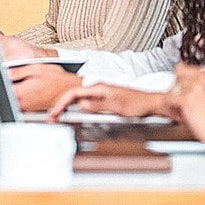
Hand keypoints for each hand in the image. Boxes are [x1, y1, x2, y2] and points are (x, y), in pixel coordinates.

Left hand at [8, 64, 79, 112]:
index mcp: (22, 92)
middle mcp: (24, 103)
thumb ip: (19, 71)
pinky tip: (29, 90)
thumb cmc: (58, 80)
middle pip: (6, 96)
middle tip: (11, 79)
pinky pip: (21, 105)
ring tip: (23, 84)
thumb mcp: (37, 68)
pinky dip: (21, 98)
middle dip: (5, 87)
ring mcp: (28, 108)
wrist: (72, 90)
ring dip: (13, 93)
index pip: (2, 88)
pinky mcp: (33, 111)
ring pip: (12, 101)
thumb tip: (6, 73)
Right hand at [47, 83, 163, 120]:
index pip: (73, 93)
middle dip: (60, 106)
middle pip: (72, 95)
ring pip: (78, 99)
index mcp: (99, 87)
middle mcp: (98, 88)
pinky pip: (85, 102)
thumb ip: (97, 105)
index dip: (61, 103)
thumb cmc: (139, 103)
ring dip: (67, 107)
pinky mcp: (103, 98)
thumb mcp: (117, 107)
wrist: (151, 103)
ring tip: (59, 116)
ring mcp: (100, 93)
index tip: (55, 113)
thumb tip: (81, 104)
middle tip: (52, 117)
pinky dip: (76, 108)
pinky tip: (73, 113)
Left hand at [163, 64, 204, 147]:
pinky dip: (171, 110)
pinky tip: (182, 116)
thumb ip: (199, 86)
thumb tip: (184, 85)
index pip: (180, 68)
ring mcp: (192, 88)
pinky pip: (166, 101)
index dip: (178, 81)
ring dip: (173, 103)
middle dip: (175, 94)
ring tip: (184, 112)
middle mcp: (199, 78)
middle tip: (183, 105)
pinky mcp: (185, 99)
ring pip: (168, 91)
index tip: (180, 90)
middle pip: (172, 81)